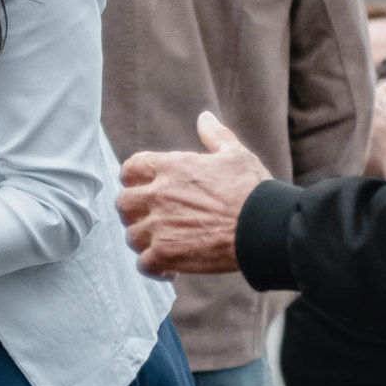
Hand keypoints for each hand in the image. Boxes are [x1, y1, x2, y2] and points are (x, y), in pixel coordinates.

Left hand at [118, 111, 270, 276]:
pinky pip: (143, 264)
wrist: (262, 226)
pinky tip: (170, 267)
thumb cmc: (251, 189)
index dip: (135, 179)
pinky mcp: (165, 254)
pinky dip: (154, 268)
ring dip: (145, 240)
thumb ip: (214, 136)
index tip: (146, 187)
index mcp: (171, 167)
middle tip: (151, 218)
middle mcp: (158, 195)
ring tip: (164, 243)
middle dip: (134, 211)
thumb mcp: (235, 154)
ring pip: (132, 236)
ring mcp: (158, 226)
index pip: (131, 168)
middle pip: (123, 204)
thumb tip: (205, 118)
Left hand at [365, 78, 385, 181]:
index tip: (379, 92)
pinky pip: (364, 114)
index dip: (384, 86)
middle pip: (379, 91)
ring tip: (367, 115)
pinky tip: (362, 123)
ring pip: (370, 102)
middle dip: (372, 96)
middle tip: (369, 105)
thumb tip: (383, 93)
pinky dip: (361, 116)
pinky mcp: (375, 129)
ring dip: (366, 106)